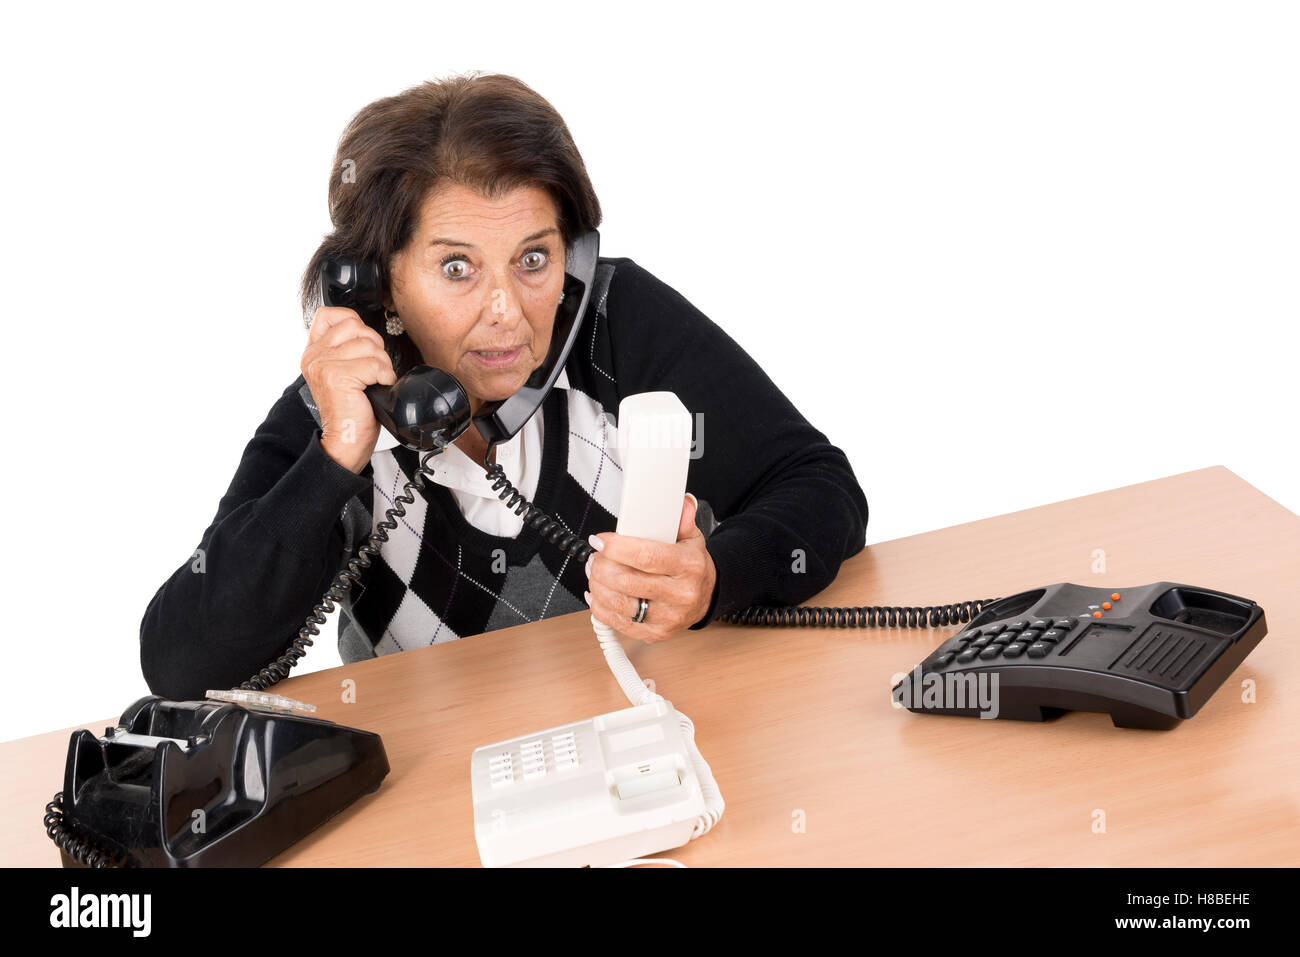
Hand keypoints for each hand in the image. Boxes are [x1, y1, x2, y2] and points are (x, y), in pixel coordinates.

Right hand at [301, 306, 397, 472]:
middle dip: (374, 347)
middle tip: (372, 371)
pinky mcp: (336, 376)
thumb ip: (346, 349)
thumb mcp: (343, 372)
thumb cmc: (351, 409)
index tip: (363, 349)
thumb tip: (368, 333)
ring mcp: (323, 365)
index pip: (332, 315)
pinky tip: (376, 388)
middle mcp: (314, 356)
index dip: (356, 325)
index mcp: (313, 352)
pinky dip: (383, 376)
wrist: (345, 440)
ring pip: (368, 345)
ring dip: (381, 364)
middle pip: (356, 327)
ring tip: (373, 381)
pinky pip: (373, 364)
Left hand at [583, 494, 717, 642]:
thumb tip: (681, 502)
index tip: (600, 540)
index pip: (647, 556)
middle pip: (628, 581)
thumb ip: (681, 519)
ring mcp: (668, 618)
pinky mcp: (655, 634)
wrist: (705, 597)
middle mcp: (681, 594)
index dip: (617, 548)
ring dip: (598, 586)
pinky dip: (600, 607)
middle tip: (595, 556)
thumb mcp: (691, 538)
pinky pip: (618, 623)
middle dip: (602, 566)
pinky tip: (598, 593)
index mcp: (689, 566)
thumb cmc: (691, 566)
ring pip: (619, 604)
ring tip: (595, 572)